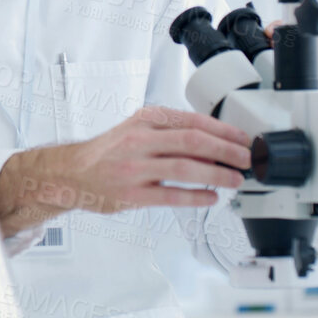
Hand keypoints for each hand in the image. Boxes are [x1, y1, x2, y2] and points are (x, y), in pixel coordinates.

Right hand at [0, 105, 252, 239]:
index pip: (191, 121)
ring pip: (184, 168)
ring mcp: (133, 168)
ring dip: (216, 174)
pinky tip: (211, 197)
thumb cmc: (109, 151)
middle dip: (225, 151)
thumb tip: (215, 141)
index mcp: (144, 120)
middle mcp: (138, 140)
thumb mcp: (137, 128)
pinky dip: (195, 197)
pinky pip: (170, 195)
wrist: (72, 173)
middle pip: (192, 142)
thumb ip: (170, 132)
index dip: (222, 131)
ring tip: (235, 180)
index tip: (242, 139)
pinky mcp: (131, 194)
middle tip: (245, 159)